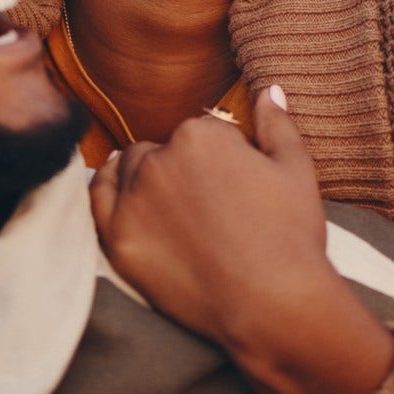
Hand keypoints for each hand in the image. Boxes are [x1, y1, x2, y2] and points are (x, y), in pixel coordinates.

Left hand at [89, 86, 330, 347]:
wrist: (273, 304)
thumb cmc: (291, 236)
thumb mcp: (296, 168)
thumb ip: (276, 123)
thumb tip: (268, 89)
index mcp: (200, 134)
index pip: (201, 133)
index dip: (221, 158)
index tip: (234, 186)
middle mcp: (159, 159)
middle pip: (160, 150)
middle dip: (179, 167)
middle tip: (207, 204)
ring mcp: (133, 200)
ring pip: (128, 172)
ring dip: (145, 180)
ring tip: (172, 206)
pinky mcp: (118, 239)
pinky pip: (97, 200)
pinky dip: (106, 191)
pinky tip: (118, 191)